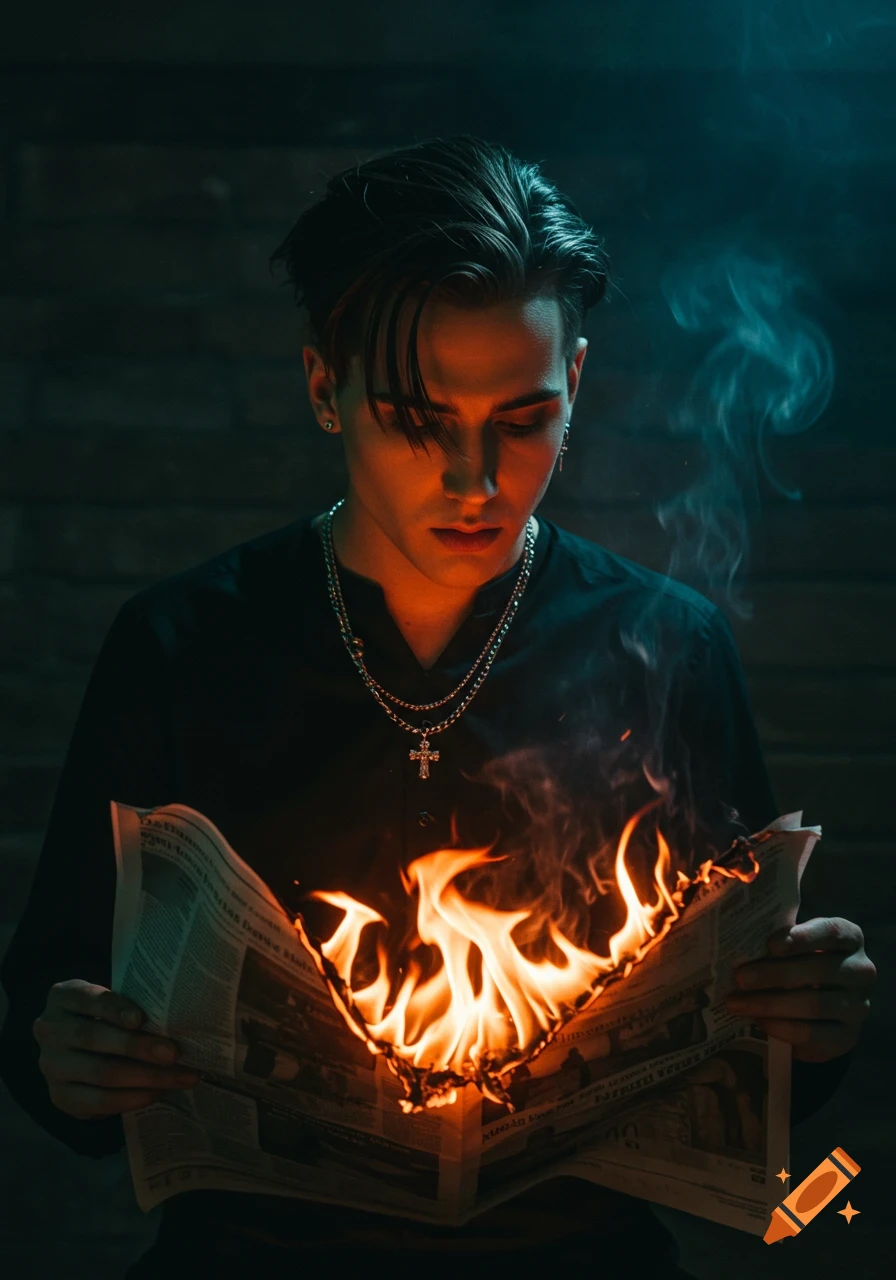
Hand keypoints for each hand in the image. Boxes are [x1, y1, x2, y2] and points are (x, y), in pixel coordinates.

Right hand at [33, 979, 199, 1118]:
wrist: (78, 1050)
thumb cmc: (106, 1018)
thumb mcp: (112, 1003)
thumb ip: (132, 1007)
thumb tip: (176, 1020)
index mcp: (63, 997)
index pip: (88, 999)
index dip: (114, 1008)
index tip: (141, 1018)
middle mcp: (50, 1030)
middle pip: (94, 1037)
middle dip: (138, 1047)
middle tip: (174, 1053)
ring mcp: (51, 1066)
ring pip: (100, 1072)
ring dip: (146, 1077)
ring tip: (180, 1077)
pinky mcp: (60, 1097)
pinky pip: (99, 1101)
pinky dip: (132, 1098)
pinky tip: (158, 1092)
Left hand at [725, 917, 876, 1062]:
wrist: (822, 1009)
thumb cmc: (801, 963)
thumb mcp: (794, 946)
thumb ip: (778, 942)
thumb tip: (739, 941)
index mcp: (849, 938)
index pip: (832, 932)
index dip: (802, 937)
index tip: (771, 945)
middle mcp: (860, 971)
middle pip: (819, 970)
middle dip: (775, 974)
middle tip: (740, 978)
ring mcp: (858, 1006)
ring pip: (816, 1004)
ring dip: (771, 1004)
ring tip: (738, 1003)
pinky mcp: (848, 1037)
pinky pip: (815, 1034)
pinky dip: (784, 1028)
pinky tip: (760, 1022)